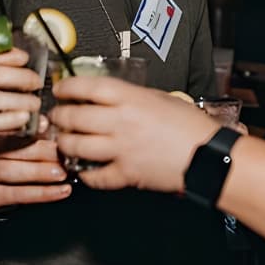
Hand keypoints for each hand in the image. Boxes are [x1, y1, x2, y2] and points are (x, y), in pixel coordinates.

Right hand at [0, 133, 71, 207]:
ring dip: (39, 172)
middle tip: (62, 154)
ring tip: (62, 173)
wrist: (0, 188)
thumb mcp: (25, 142)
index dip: (28, 126)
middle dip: (40, 151)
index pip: (11, 126)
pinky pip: (15, 194)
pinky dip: (41, 193)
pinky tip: (60, 191)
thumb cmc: (17, 159)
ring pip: (10, 171)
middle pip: (10, 148)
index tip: (47, 126)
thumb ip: (35, 132)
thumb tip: (46, 123)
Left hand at [50, 77, 218, 193]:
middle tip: (56, 116)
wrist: (208, 156)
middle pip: (75, 117)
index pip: (88, 88)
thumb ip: (133, 97)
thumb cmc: (191, 125)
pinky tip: (83, 170)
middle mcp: (121, 123)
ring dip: (65, 144)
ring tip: (64, 141)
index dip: (68, 87)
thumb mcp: (161, 98)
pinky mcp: (126, 174)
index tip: (60, 89)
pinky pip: (95, 176)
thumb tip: (112, 97)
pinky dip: (85, 174)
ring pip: (77, 147)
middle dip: (59, 116)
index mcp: (131, 99)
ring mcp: (121, 150)